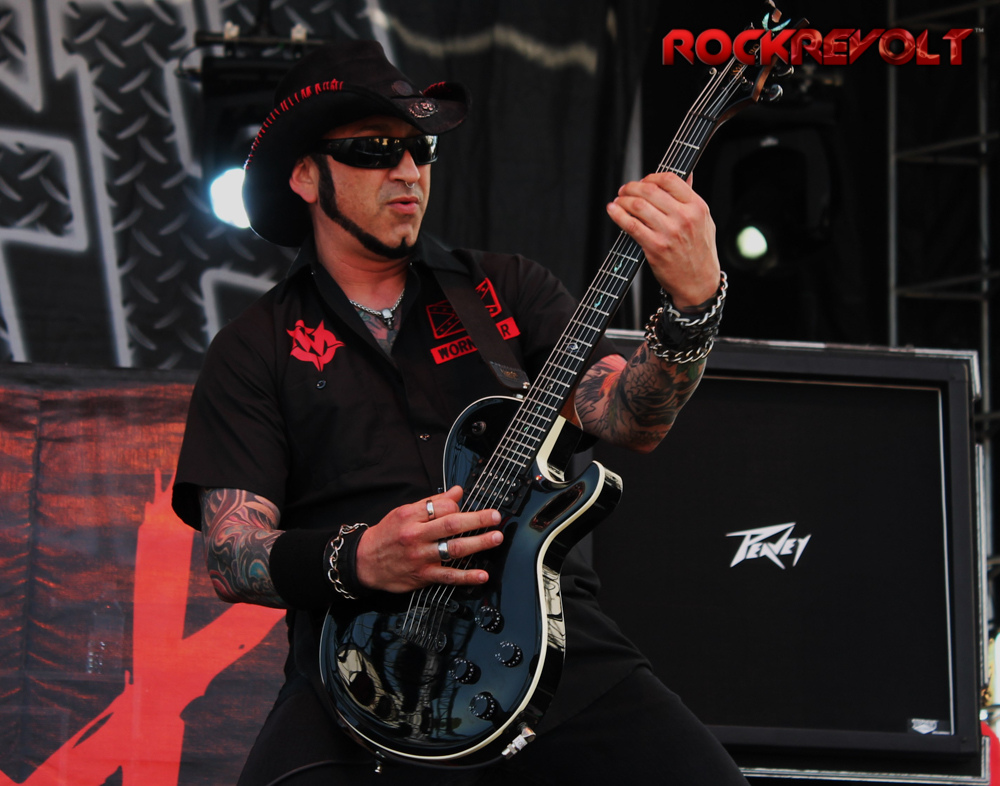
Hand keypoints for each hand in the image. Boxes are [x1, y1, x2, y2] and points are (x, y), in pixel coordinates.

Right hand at [355, 486, 502, 592]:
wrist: (364, 562)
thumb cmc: (386, 535)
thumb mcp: (403, 512)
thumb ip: (431, 502)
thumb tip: (457, 492)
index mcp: (411, 516)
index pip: (441, 507)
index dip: (459, 506)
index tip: (467, 507)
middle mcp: (417, 536)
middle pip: (451, 525)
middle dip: (477, 520)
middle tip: (495, 516)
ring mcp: (421, 557)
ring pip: (454, 550)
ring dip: (478, 544)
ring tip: (496, 538)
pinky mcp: (423, 576)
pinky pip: (448, 576)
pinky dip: (467, 577)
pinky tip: (482, 575)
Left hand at [606, 172, 720, 309]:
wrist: (699, 283)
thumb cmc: (700, 253)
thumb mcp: (704, 221)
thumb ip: (692, 198)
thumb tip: (687, 174)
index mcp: (697, 207)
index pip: (670, 180)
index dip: (652, 176)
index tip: (644, 181)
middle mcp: (684, 218)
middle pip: (650, 190)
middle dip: (632, 187)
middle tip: (625, 190)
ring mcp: (669, 233)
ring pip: (638, 206)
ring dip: (623, 200)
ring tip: (618, 201)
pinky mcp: (655, 247)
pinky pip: (631, 225)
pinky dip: (618, 215)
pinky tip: (613, 211)